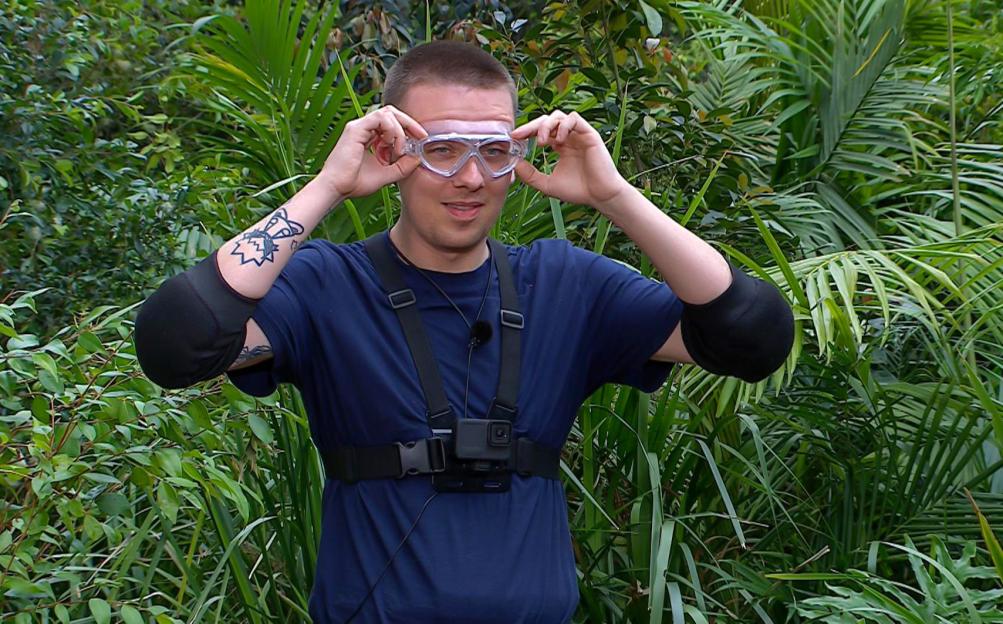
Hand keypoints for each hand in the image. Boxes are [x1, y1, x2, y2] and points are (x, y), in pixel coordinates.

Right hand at [315, 106, 426, 198]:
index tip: (421, 139)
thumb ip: (402, 166)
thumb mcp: (387, 174)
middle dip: (409, 123)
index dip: (409, 127)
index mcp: (370, 137)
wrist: (336, 189)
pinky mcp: (355, 129)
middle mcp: (364, 129)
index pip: (392, 122)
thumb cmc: (355, 183)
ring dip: (400, 131)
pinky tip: (391, 145)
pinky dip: (391, 129)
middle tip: (421, 135)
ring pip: (388, 113)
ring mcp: (359, 127)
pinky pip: (380, 118)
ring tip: (399, 150)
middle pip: (392, 113)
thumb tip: (418, 157)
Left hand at [511, 110, 631, 212]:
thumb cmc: (578, 191)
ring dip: (546, 125)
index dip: (526, 131)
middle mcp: (569, 138)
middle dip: (531, 125)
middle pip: (547, 120)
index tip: (513, 138)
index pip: (541, 131)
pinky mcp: (589, 134)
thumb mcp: (546, 184)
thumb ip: (530, 175)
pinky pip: (574, 119)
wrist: (599, 196)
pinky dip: (564, 125)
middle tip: (519, 135)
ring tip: (541, 142)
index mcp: (560, 147)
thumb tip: (514, 162)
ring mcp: (579, 135)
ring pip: (559, 116)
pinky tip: (558, 140)